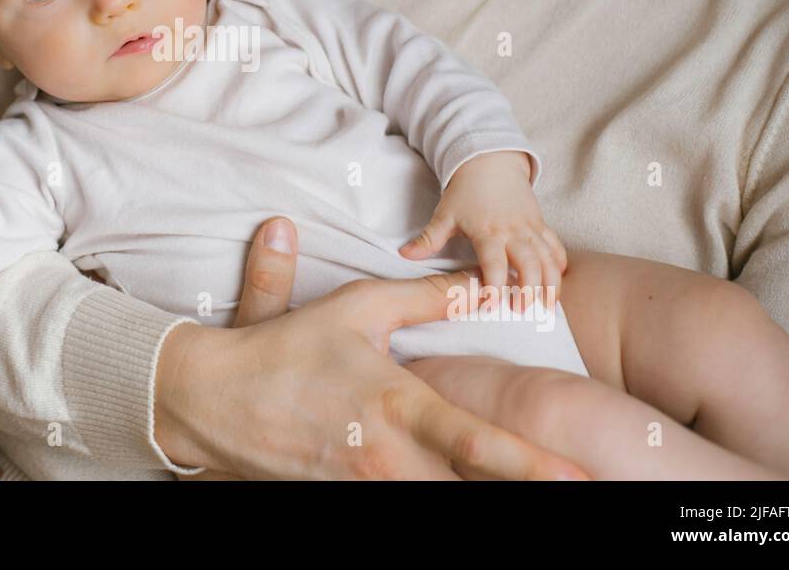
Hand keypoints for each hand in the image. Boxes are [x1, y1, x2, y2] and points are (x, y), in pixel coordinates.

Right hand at [166, 216, 588, 479]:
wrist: (209, 399)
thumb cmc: (285, 349)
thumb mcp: (354, 307)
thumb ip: (423, 297)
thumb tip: (478, 281)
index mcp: (397, 405)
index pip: (477, 445)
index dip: (532, 466)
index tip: (578, 477)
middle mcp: (387, 458)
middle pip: (469, 493)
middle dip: (519, 493)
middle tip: (577, 490)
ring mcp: (365, 487)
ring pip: (438, 504)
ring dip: (476, 497)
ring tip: (527, 492)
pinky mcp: (343, 501)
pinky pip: (399, 507)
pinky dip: (431, 496)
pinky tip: (449, 487)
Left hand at [399, 152, 567, 311]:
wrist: (490, 162)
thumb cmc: (465, 191)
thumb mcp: (445, 214)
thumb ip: (428, 238)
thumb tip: (405, 254)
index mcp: (487, 232)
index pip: (494, 264)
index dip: (493, 286)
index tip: (490, 306)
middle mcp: (513, 231)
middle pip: (529, 264)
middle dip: (530, 290)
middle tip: (523, 311)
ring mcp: (530, 228)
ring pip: (548, 258)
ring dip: (550, 283)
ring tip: (548, 307)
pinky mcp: (541, 224)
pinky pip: (555, 246)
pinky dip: (559, 265)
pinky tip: (557, 283)